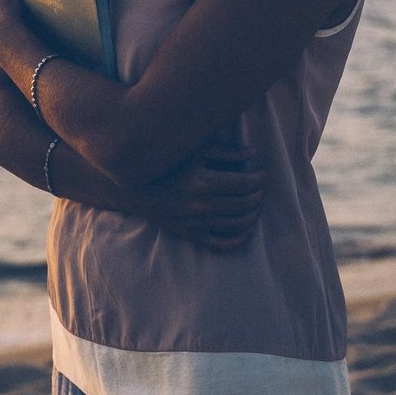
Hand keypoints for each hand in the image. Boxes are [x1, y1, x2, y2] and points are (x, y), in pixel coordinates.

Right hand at [128, 141, 263, 251]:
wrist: (135, 188)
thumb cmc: (167, 164)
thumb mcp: (194, 150)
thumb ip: (225, 151)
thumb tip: (253, 154)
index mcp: (203, 181)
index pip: (245, 184)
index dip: (258, 178)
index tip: (260, 173)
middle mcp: (201, 205)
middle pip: (244, 204)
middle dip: (258, 195)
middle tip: (260, 187)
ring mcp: (195, 222)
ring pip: (237, 225)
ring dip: (253, 215)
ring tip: (255, 204)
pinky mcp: (190, 234)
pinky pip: (221, 243)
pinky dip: (238, 239)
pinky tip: (245, 229)